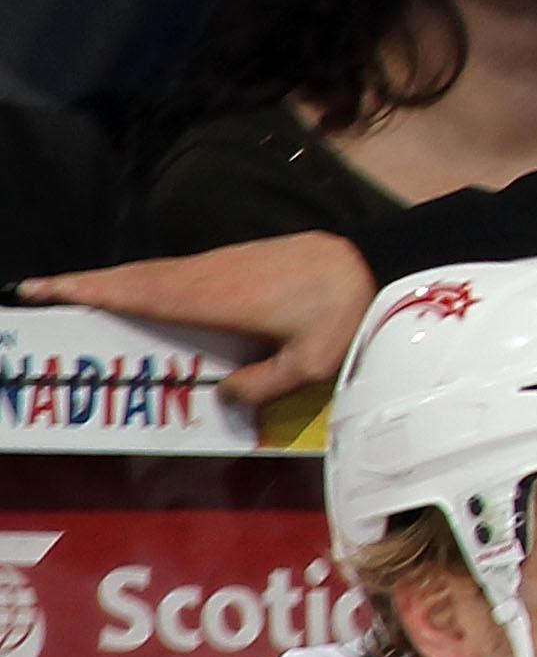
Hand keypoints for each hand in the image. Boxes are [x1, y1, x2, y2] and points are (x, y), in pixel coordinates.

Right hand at [15, 230, 375, 406]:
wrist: (377, 262)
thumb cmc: (346, 314)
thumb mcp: (312, 364)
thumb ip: (264, 385)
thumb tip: (220, 397)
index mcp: (217, 298)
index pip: (142, 294)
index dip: (93, 292)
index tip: (48, 290)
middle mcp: (211, 274)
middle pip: (136, 278)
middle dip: (86, 284)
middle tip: (38, 291)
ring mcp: (223, 262)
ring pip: (155, 271)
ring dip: (113, 280)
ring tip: (75, 292)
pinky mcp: (238, 259)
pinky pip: (178, 270)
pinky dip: (146, 277)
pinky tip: (140, 290)